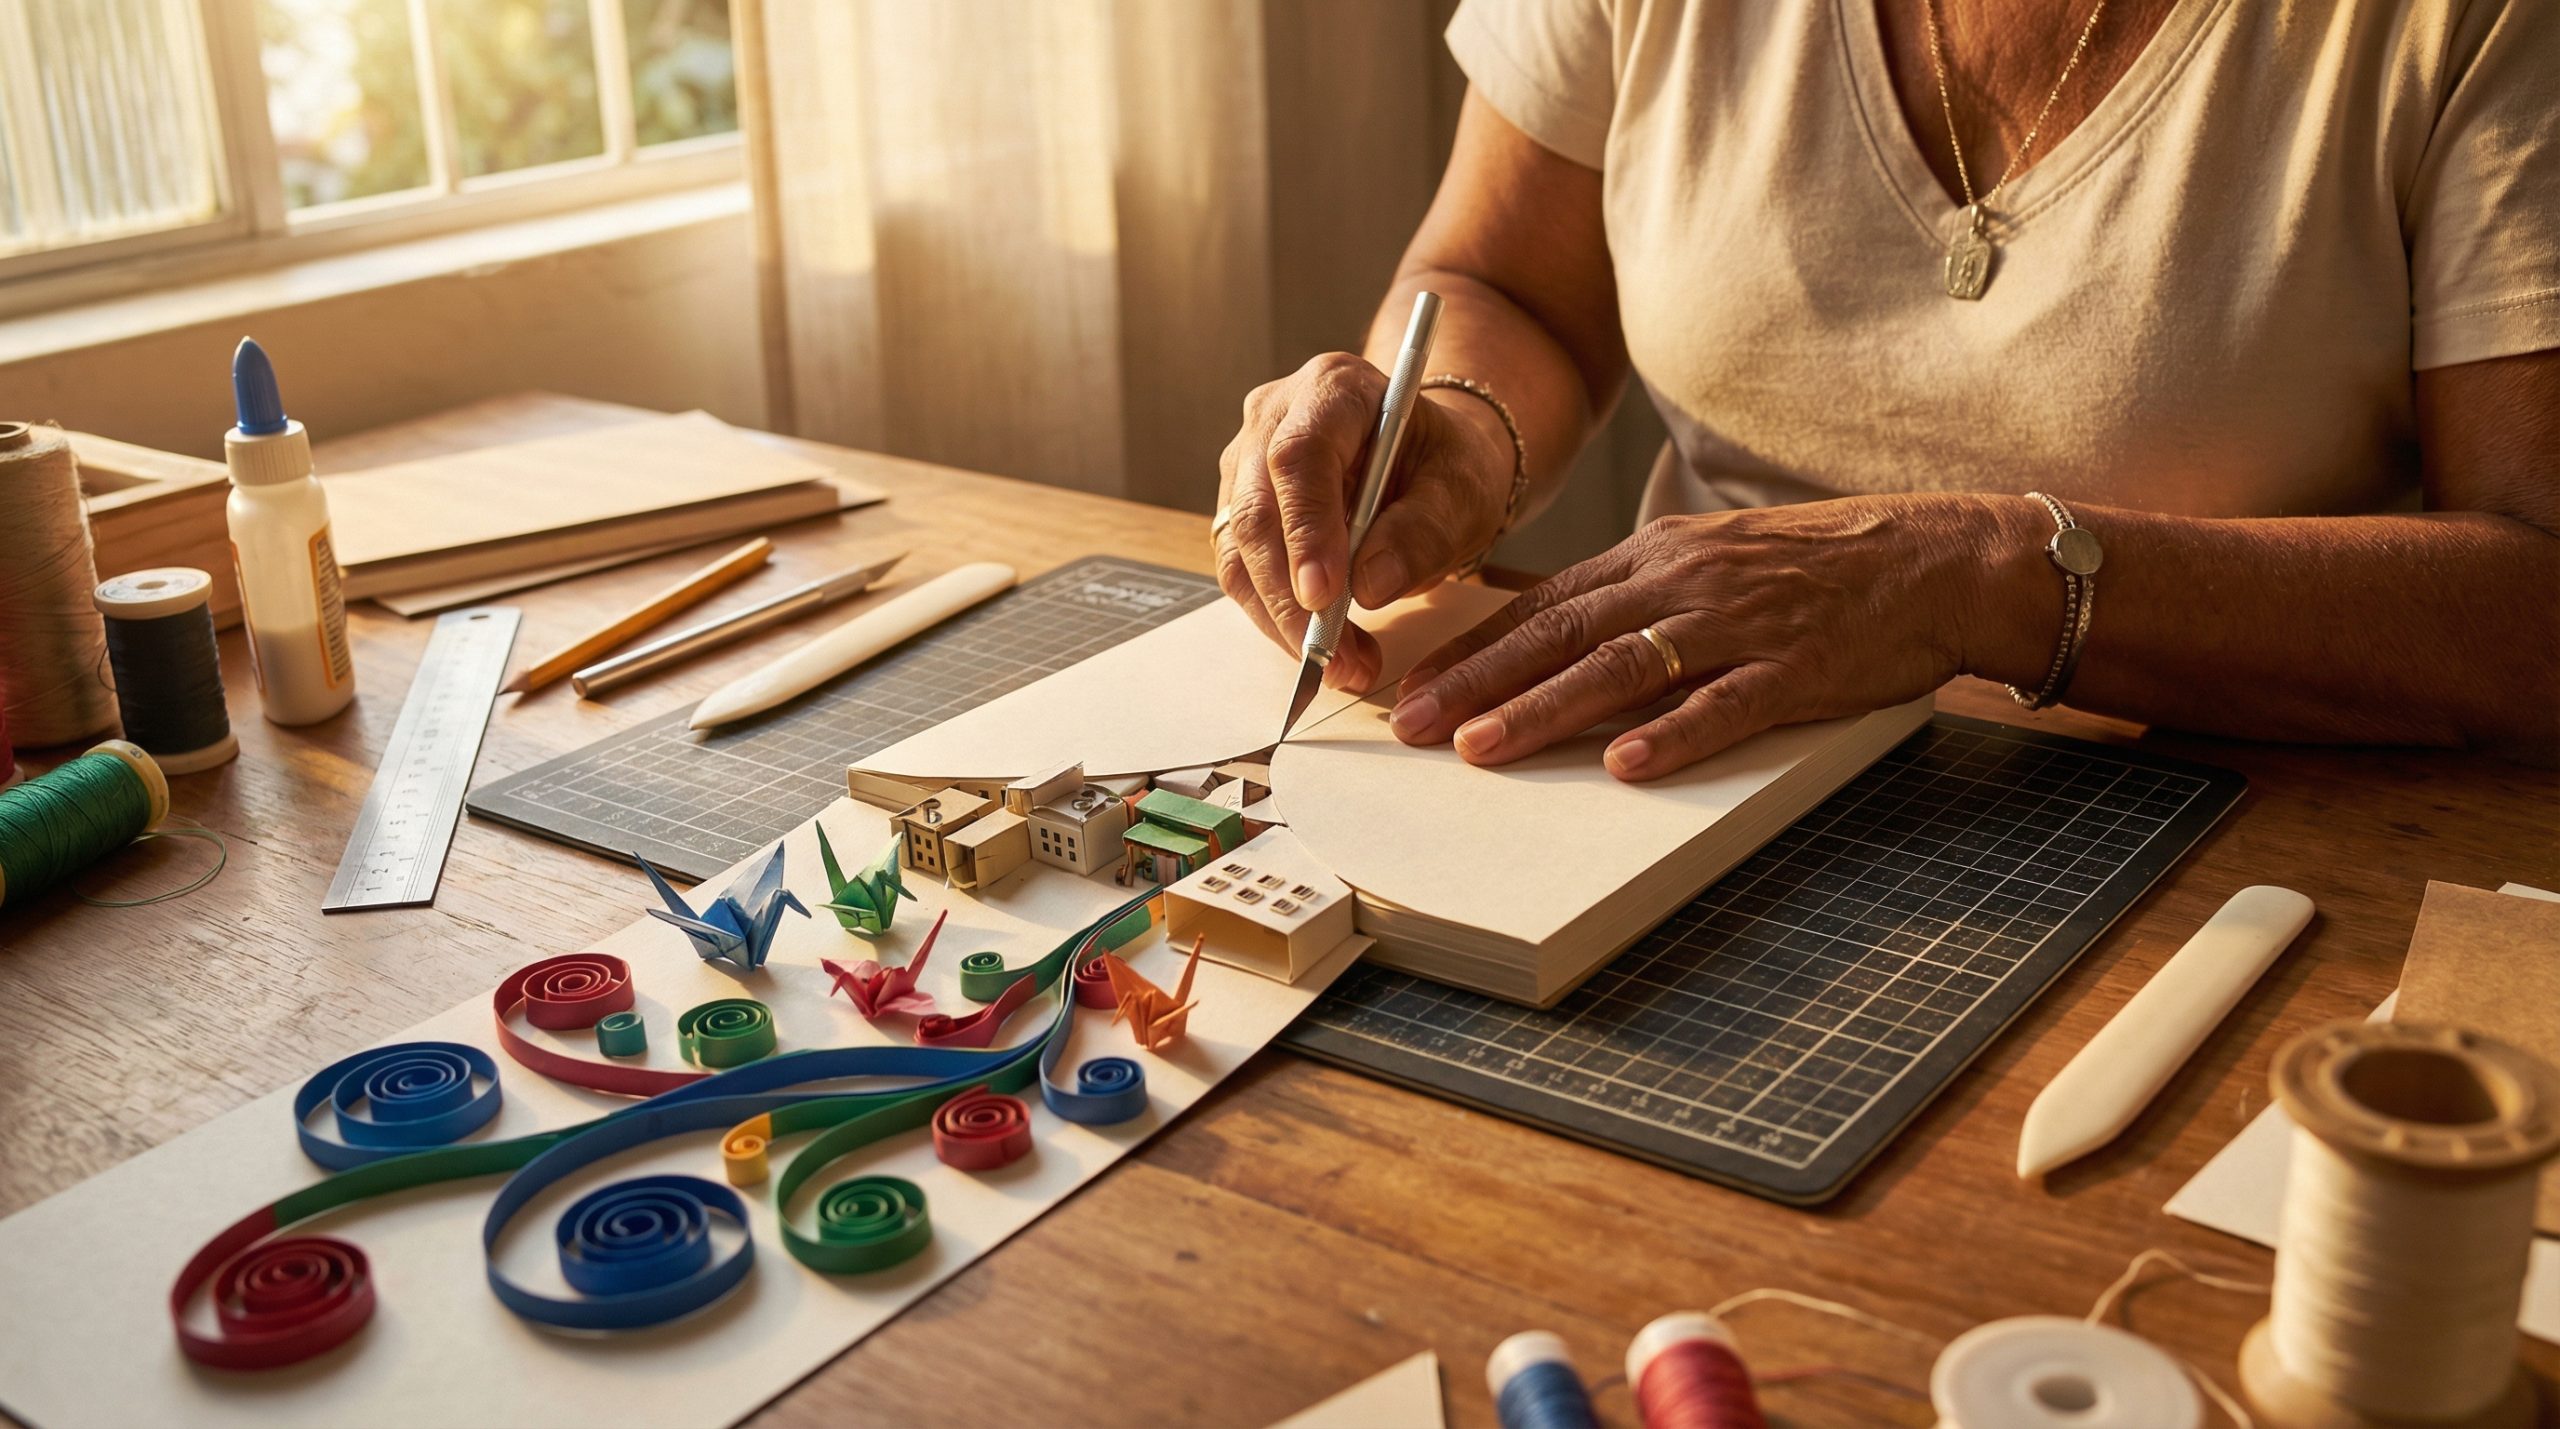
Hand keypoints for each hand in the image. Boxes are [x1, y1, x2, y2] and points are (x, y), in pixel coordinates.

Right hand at [1216, 352, 1513, 690]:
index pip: (1300, 457)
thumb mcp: (1462, 490)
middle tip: (1336, 657)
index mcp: (1333, 388)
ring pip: (1240, 549)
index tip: (1325, 596)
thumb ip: (1423, 530)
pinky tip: (1324, 649)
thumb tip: (1369, 585)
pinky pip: (1242, 572)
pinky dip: (1277, 619)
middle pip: (1259, 509)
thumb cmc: (1446, 466)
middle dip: (1292, 596)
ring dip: (1283, 619)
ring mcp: (1246, 462)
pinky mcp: (1240, 509)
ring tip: (1342, 665)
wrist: (1427, 461)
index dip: (1306, 529)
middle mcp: (1274, 417)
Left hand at [1389, 496, 2019, 778]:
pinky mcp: (1795, 668)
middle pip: (1561, 635)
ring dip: (1544, 709)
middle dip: (1477, 683)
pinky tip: (1625, 765)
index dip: (1471, 648)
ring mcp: (1738, 624)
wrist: (1934, 556)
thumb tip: (1544, 626)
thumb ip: (1630, 594)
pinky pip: (1725, 703)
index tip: (1410, 686)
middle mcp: (1684, 583)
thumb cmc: (1814, 567)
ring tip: (1482, 748)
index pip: (1543, 606)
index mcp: (1656, 558)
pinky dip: (1673, 734)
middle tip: (1412, 726)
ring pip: (1622, 668)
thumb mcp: (1707, 559)